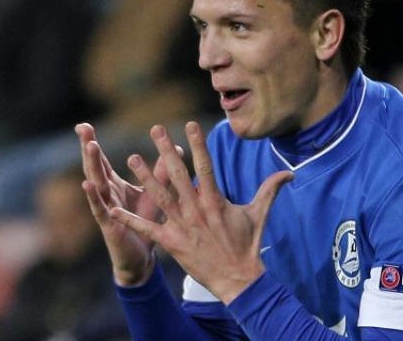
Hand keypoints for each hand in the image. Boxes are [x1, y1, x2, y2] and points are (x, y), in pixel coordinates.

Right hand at [76, 123, 177, 285]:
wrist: (142, 258)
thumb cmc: (146, 224)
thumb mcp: (155, 194)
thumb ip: (163, 172)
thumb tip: (176, 148)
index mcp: (116, 187)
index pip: (103, 161)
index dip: (92, 143)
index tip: (83, 124)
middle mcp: (108, 195)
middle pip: (95, 167)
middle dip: (88, 147)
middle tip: (81, 127)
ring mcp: (106, 210)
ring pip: (97, 184)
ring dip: (93, 165)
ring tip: (91, 146)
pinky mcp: (109, 225)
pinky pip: (100, 209)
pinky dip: (94, 197)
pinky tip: (87, 184)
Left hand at [110, 121, 292, 303]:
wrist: (238, 278)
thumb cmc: (248, 245)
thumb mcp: (260, 213)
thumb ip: (270, 189)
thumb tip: (290, 174)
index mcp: (215, 200)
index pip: (205, 165)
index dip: (197, 143)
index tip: (189, 124)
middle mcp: (196, 209)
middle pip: (178, 174)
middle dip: (166, 150)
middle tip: (155, 129)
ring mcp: (182, 226)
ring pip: (159, 196)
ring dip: (144, 177)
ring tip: (131, 157)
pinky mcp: (171, 243)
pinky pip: (147, 228)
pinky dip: (129, 219)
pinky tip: (112, 208)